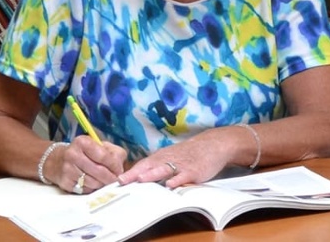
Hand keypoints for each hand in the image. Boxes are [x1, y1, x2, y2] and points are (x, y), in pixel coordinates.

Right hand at [54, 135, 127, 193]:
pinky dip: (93, 189)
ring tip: (104, 181)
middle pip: (99, 171)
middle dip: (111, 178)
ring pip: (93, 183)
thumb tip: (120, 167)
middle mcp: (73, 155)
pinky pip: (85, 190)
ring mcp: (68, 169)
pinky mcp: (65, 182)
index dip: (115, 166)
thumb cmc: (83, 153)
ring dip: (102, 184)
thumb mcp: (98, 146)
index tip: (120, 171)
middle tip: (116, 179)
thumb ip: (113, 153)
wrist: (56, 160)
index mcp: (83, 142)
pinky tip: (93, 184)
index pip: (104, 156)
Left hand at [118, 129, 234, 188]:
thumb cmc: (189, 154)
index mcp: (161, 157)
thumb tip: (138, 179)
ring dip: (153, 174)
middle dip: (135, 174)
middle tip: (122, 181)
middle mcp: (168, 160)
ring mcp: (181, 165)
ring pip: (164, 169)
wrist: (213, 144)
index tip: (117, 181)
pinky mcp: (194, 170)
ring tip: (142, 179)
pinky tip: (171, 185)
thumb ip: (157, 167)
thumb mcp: (171, 157)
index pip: (142, 165)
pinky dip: (177, 180)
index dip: (130, 173)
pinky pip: (184, 175)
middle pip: (149, 166)